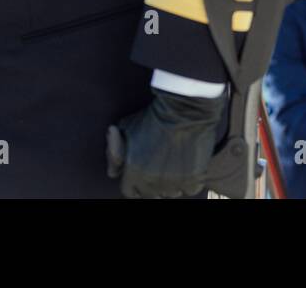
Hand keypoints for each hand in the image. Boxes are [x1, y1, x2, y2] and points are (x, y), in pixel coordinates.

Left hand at [106, 88, 224, 197]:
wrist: (182, 110)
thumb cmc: (152, 117)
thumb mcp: (125, 129)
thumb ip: (114, 153)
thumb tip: (112, 173)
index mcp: (133, 173)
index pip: (129, 192)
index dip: (134, 183)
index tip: (139, 175)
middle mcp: (152, 183)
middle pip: (149, 195)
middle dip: (151, 185)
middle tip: (157, 170)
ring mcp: (174, 183)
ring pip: (170, 194)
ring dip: (169, 184)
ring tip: (172, 167)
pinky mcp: (193, 179)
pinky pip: (188, 190)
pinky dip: (188, 182)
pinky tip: (186, 168)